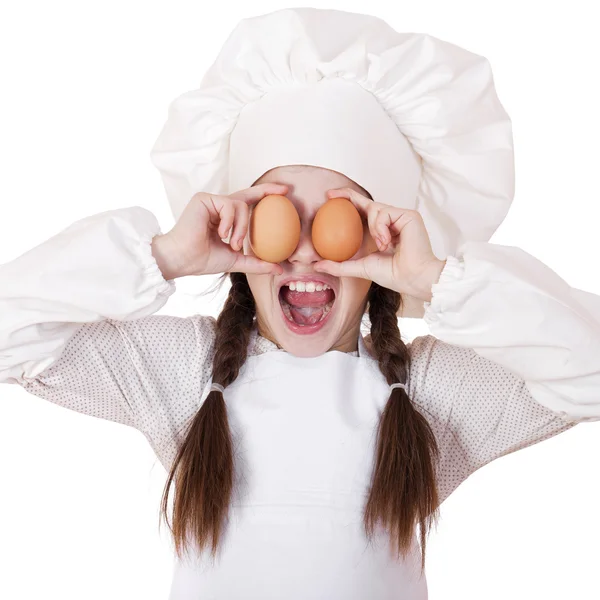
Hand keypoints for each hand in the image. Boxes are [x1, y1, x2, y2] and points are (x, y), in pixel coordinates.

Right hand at [155, 183, 288, 277]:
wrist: (183, 260)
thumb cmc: (203, 260)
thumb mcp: (236, 261)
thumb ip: (256, 262)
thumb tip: (279, 268)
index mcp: (224, 218)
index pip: (247, 203)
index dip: (264, 195)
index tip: (284, 193)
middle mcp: (218, 207)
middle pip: (247, 196)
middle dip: (266, 191)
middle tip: (285, 191)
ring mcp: (211, 201)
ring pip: (241, 205)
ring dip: (242, 227)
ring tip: (233, 243)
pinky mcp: (204, 198)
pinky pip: (229, 204)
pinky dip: (230, 222)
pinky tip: (221, 234)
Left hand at [313, 187, 445, 300]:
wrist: (412, 277)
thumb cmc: (392, 275)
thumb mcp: (359, 268)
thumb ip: (338, 266)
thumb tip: (316, 265)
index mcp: (381, 232)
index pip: (363, 212)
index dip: (348, 202)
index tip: (329, 198)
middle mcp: (391, 222)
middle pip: (368, 203)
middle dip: (348, 195)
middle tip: (330, 195)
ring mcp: (400, 217)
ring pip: (375, 209)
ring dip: (374, 228)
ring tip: (382, 245)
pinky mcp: (408, 215)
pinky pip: (385, 213)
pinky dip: (381, 228)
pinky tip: (387, 242)